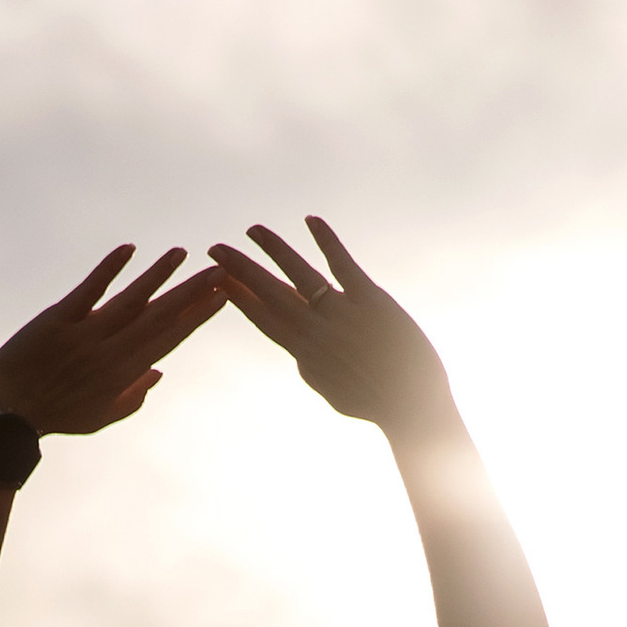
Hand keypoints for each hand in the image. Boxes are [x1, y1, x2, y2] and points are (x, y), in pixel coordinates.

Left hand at [0, 245, 225, 435]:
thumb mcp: (100, 417)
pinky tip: (130, 250)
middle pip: (158, 318)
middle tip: (219, 273)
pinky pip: (89, 290)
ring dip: (158, 276)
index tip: (221, 298)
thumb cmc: (56, 416)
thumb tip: (160, 372)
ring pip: (130, 300)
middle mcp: (109, 352)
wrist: (7, 414)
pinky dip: (110, 268)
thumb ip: (134, 396)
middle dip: (191, 294)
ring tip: (182, 255)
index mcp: (123, 375)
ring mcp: (84, 334)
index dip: (197, 317)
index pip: (168, 340)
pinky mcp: (58, 320)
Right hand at [207, 217, 456, 440]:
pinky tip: (310, 221)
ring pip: (298, 274)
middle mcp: (316, 331)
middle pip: (269, 293)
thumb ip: (310, 369)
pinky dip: (325, 241)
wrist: (412, 405)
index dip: (238, 297)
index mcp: (304, 354)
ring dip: (273, 249)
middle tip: (214, 249)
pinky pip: (342, 264)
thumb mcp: (331, 391)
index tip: (217, 280)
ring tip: (252, 230)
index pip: (262, 319)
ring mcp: (341, 313)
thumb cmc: (373, 402)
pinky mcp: (369, 300)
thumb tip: (297, 354)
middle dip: (239, 269)